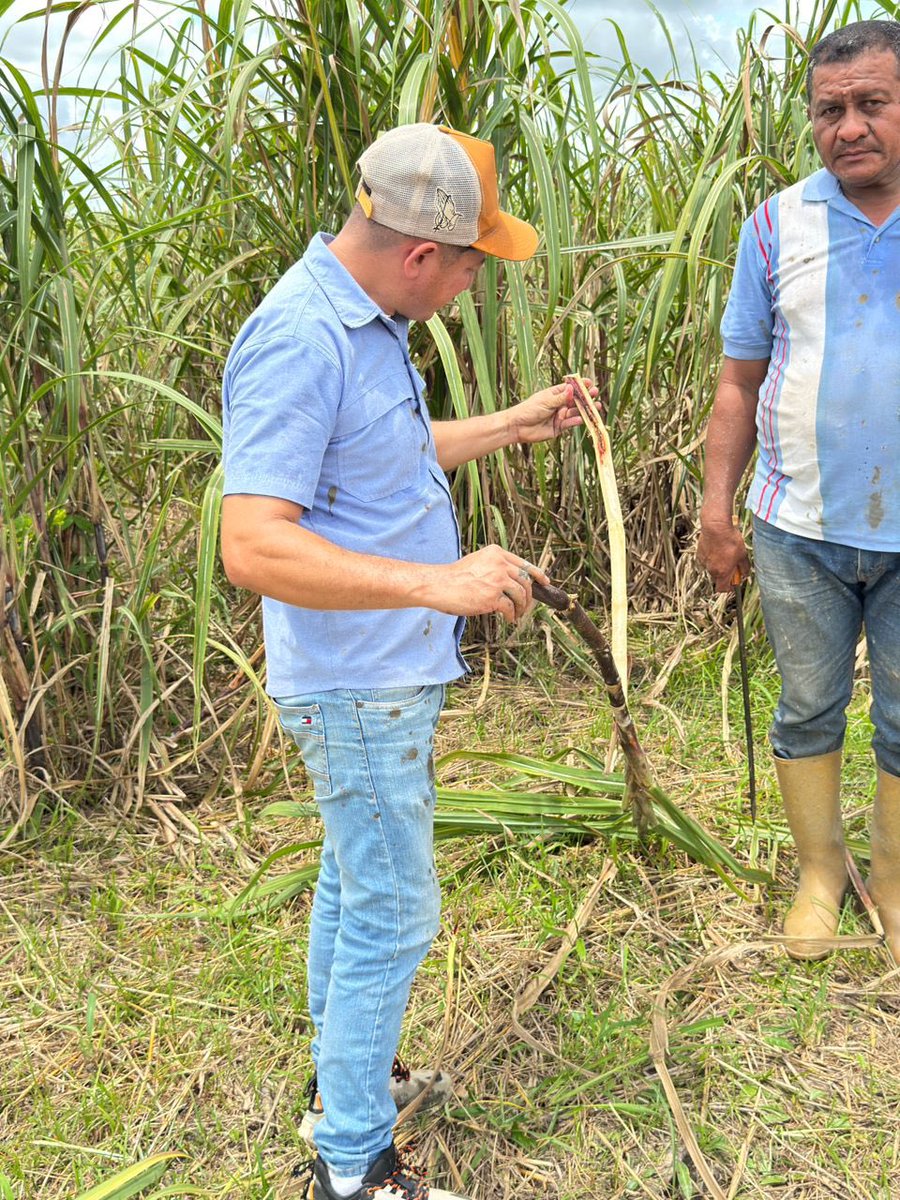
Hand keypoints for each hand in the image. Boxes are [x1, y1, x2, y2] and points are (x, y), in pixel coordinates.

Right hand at [425, 546, 547, 621]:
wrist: (438, 585)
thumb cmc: (454, 577)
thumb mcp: (477, 562)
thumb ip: (495, 567)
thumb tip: (513, 582)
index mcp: (496, 553)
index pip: (524, 563)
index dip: (538, 574)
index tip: (544, 582)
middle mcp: (499, 564)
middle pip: (525, 581)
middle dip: (529, 596)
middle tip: (526, 606)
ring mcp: (497, 580)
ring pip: (521, 595)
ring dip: (521, 608)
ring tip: (516, 614)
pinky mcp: (492, 597)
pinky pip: (510, 608)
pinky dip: (511, 615)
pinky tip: (508, 618)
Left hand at [506, 379, 599, 444]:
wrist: (518, 427)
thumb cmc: (529, 410)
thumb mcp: (546, 401)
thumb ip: (561, 398)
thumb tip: (572, 389)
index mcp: (555, 394)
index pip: (570, 388)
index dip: (580, 386)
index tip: (589, 383)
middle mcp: (559, 404)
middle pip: (575, 400)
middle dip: (586, 398)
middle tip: (595, 394)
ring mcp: (559, 416)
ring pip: (575, 412)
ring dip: (585, 410)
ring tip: (596, 407)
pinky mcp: (558, 428)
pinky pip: (570, 423)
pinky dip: (576, 421)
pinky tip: (582, 418)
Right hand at [697, 519, 750, 592]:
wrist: (716, 527)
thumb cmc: (730, 540)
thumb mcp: (743, 554)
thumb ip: (744, 567)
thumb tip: (745, 573)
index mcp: (722, 573)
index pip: (722, 589)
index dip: (728, 587)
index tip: (734, 581)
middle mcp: (711, 570)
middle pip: (718, 577)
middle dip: (725, 573)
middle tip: (732, 563)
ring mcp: (704, 562)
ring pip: (712, 567)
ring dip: (718, 563)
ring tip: (725, 551)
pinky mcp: (700, 553)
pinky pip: (707, 559)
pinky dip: (712, 556)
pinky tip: (718, 546)